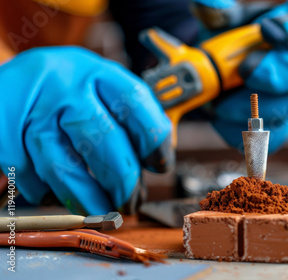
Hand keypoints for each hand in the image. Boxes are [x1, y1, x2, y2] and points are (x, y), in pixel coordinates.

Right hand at [0, 46, 170, 214]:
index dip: (154, 141)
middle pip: (103, 139)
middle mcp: (65, 84)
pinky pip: (27, 172)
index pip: (136, 105)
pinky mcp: (2, 128)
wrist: (10, 80)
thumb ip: (126, 118)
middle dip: (123, 180)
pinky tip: (56, 194)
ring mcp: (31, 108)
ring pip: (62, 164)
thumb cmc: (66, 92)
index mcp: (98, 72)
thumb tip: (153, 163)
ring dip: (86, 197)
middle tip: (130, 201)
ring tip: (101, 212)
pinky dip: (43, 190)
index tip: (160, 166)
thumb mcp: (98, 89)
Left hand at [193, 0, 287, 151]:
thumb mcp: (227, 21)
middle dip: (270, 73)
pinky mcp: (287, 127)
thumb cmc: (237, 42)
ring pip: (286, 110)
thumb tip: (206, 4)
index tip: (266, 29)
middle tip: (243, 70)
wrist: (229, 74)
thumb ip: (218, 11)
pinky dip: (242, 132)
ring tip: (220, 102)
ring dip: (248, 108)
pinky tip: (222, 119)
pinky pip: (271, 138)